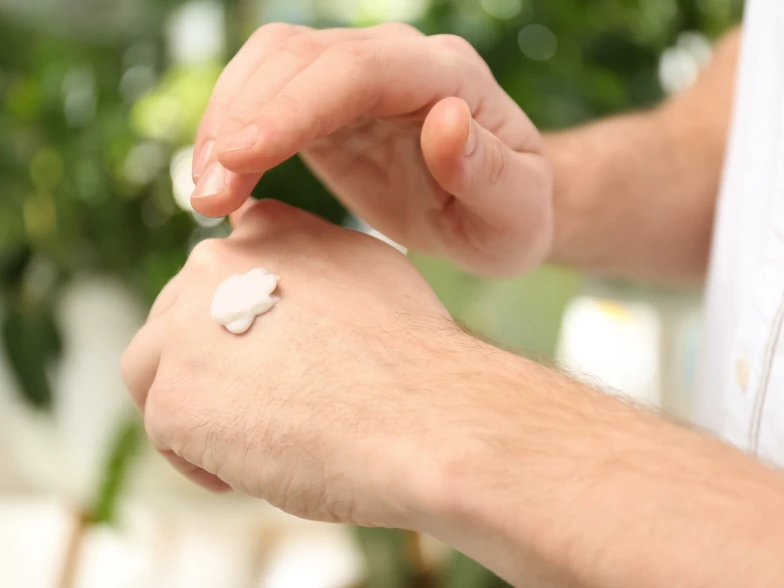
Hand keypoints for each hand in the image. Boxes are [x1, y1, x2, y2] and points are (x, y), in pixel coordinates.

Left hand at [121, 200, 462, 526]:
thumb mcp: (368, 273)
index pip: (219, 270)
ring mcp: (185, 330)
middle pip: (177, 320)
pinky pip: (167, 434)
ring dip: (196, 405)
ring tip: (253, 441)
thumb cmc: (413, 359)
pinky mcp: (173, 399)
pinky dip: (202, 458)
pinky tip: (255, 469)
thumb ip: (312, 264)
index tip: (263, 358)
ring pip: (155, 371)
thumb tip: (291, 281)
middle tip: (264, 407)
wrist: (427, 417)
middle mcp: (215, 264)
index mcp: (267, 229)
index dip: (234, 320)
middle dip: (209, 364)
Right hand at [190, 24, 552, 276]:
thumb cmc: (511, 217)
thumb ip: (488, 170)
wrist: (493, 212)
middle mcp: (399, 62)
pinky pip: (265, 98)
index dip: (295, 105)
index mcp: (448, 78)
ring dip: (224, 124)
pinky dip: (232, 134)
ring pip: (271, 67)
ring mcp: (359, 79)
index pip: (362, 71)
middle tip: (208, 196)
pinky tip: (219, 180)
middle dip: (243, 120)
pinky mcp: (329, 107)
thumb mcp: (516, 212)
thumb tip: (445, 117)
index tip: (241, 155)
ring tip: (205, 195)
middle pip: (301, 58)